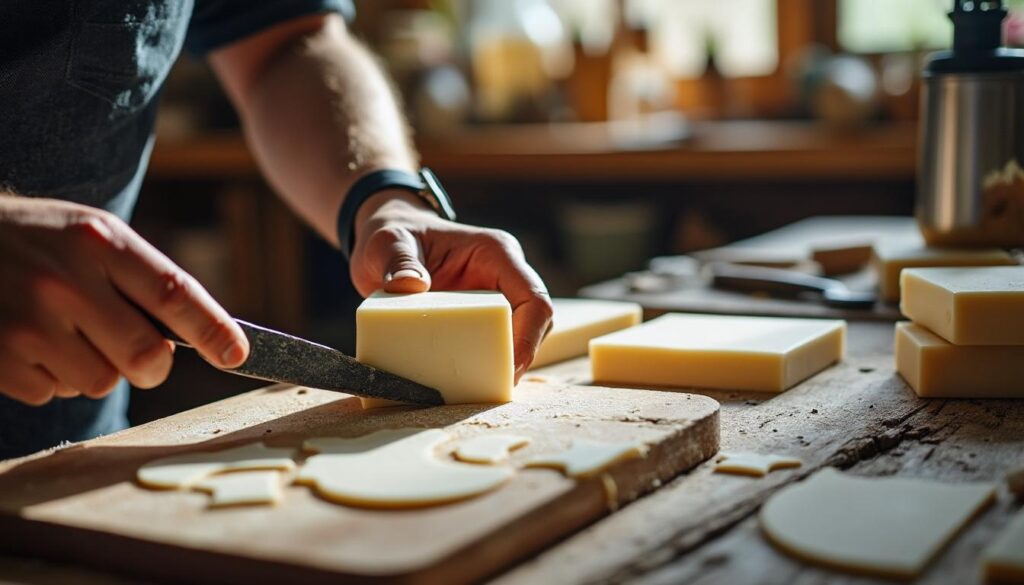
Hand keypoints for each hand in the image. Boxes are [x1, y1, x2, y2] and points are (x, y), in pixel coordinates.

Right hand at [0, 197, 248, 404]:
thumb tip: (205, 336)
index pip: (173, 294)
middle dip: (153, 366)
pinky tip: (34, 343)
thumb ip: (143, 279)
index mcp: (98, 242)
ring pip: (99, 382)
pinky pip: (53, 393)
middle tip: (144, 356)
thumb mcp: (92, 235)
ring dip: (97, 369)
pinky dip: (53, 378)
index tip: (238, 354)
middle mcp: (63, 282)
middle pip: (143, 356)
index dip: (213, 330)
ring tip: (67, 333)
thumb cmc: (40, 240)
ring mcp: (25, 322)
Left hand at [349, 191, 552, 379]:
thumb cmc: (394, 235)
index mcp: (495, 253)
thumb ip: (398, 260)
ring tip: (482, 388)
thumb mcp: (388, 242)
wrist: (387, 244)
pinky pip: (496, 343)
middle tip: (494, 385)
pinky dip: (487, 363)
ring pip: (522, 336)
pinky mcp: (481, 317)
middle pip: (535, 321)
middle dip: (521, 355)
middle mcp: (503, 275)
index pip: (533, 296)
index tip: (510, 367)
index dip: (530, 335)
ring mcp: (494, 297)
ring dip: (507, 362)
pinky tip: (468, 382)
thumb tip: (409, 285)